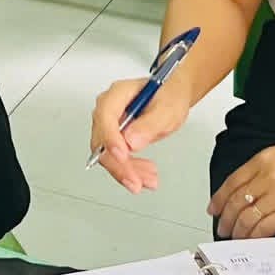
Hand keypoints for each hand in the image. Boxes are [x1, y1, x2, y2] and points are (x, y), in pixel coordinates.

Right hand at [89, 73, 194, 192]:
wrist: (172, 96)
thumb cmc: (169, 96)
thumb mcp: (167, 109)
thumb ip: (150, 123)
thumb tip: (131, 141)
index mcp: (118, 94)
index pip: (105, 116)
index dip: (111, 138)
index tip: (123, 156)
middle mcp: (108, 109)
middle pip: (102, 141)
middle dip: (119, 164)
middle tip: (136, 181)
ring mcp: (110, 124)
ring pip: (108, 154)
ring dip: (126, 171)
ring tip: (148, 180)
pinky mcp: (114, 138)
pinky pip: (116, 158)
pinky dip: (130, 170)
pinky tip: (145, 176)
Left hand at [208, 138, 274, 239]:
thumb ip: (271, 165)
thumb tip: (259, 182)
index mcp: (266, 158)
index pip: (233, 181)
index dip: (220, 198)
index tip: (214, 208)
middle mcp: (268, 174)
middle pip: (237, 200)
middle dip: (226, 217)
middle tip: (222, 228)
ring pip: (248, 216)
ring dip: (239, 230)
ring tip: (236, 238)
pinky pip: (266, 226)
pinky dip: (257, 236)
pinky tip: (254, 241)